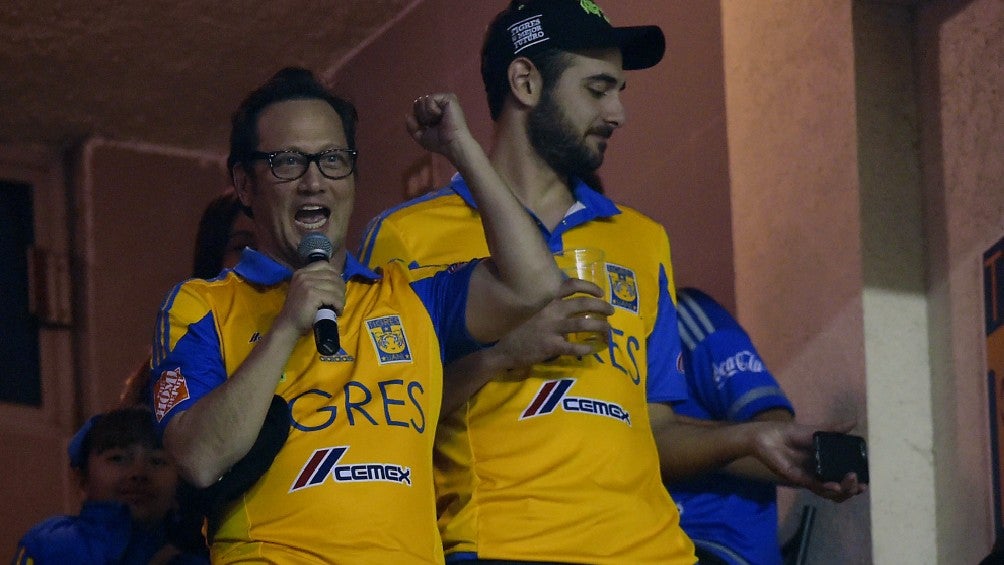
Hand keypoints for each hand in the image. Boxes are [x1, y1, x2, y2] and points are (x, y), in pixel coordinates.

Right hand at [274, 260, 344, 334]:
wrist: (289, 325)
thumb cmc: (300, 310)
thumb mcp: (306, 290)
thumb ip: (317, 282)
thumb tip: (338, 280)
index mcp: (302, 272)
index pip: (325, 265)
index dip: (336, 275)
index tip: (337, 288)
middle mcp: (303, 275)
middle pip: (333, 276)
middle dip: (341, 289)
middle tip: (339, 301)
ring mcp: (307, 284)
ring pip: (336, 287)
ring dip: (341, 299)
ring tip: (338, 307)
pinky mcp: (312, 294)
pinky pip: (334, 297)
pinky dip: (339, 305)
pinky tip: (336, 311)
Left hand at [406, 93, 471, 160]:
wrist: (452, 144)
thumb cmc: (440, 143)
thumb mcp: (421, 136)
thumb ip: (411, 127)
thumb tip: (407, 115)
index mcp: (434, 112)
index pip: (418, 107)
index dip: (418, 117)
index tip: (427, 127)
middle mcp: (440, 104)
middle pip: (419, 102)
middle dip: (422, 116)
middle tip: (434, 124)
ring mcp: (445, 100)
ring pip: (423, 101)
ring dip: (427, 114)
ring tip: (438, 120)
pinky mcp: (449, 98)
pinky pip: (430, 99)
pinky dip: (432, 110)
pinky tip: (441, 116)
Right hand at [493, 277, 613, 370]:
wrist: (503, 348)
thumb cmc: (519, 329)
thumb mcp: (533, 310)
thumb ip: (549, 305)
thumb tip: (567, 304)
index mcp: (547, 300)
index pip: (571, 286)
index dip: (589, 286)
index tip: (601, 292)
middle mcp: (552, 311)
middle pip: (584, 304)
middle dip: (602, 306)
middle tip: (611, 312)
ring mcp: (552, 328)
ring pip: (584, 323)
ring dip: (601, 327)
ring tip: (608, 332)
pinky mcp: (552, 346)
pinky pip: (575, 347)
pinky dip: (587, 348)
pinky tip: (593, 350)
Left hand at [748, 420, 866, 501]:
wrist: (768, 435)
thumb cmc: (791, 433)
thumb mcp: (816, 430)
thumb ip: (834, 429)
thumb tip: (854, 422)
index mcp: (826, 464)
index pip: (844, 479)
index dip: (856, 483)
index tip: (867, 481)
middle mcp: (819, 473)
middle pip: (840, 490)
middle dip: (852, 489)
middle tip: (860, 483)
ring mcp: (809, 477)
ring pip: (829, 493)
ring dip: (842, 491)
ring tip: (850, 483)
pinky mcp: (798, 478)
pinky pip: (814, 487)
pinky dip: (826, 488)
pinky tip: (834, 485)